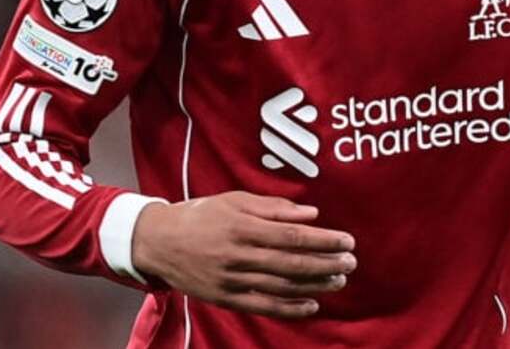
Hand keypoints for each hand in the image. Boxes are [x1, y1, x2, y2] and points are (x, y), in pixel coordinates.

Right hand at [130, 191, 356, 318]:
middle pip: (292, 264)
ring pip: (281, 287)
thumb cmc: (201, 215)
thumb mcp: (235, 200)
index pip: (293, 236)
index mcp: (243, 227)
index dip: (323, 240)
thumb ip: (274, 208)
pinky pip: (263, 306)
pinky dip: (289, 309)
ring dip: (314, 286)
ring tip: (338, 280)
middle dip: (326, 264)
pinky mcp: (225, 298)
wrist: (158, 241)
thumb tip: (311, 213)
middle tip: (351, 262)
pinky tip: (311, 306)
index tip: (347, 240)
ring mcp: (232, 280)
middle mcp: (239, 255)